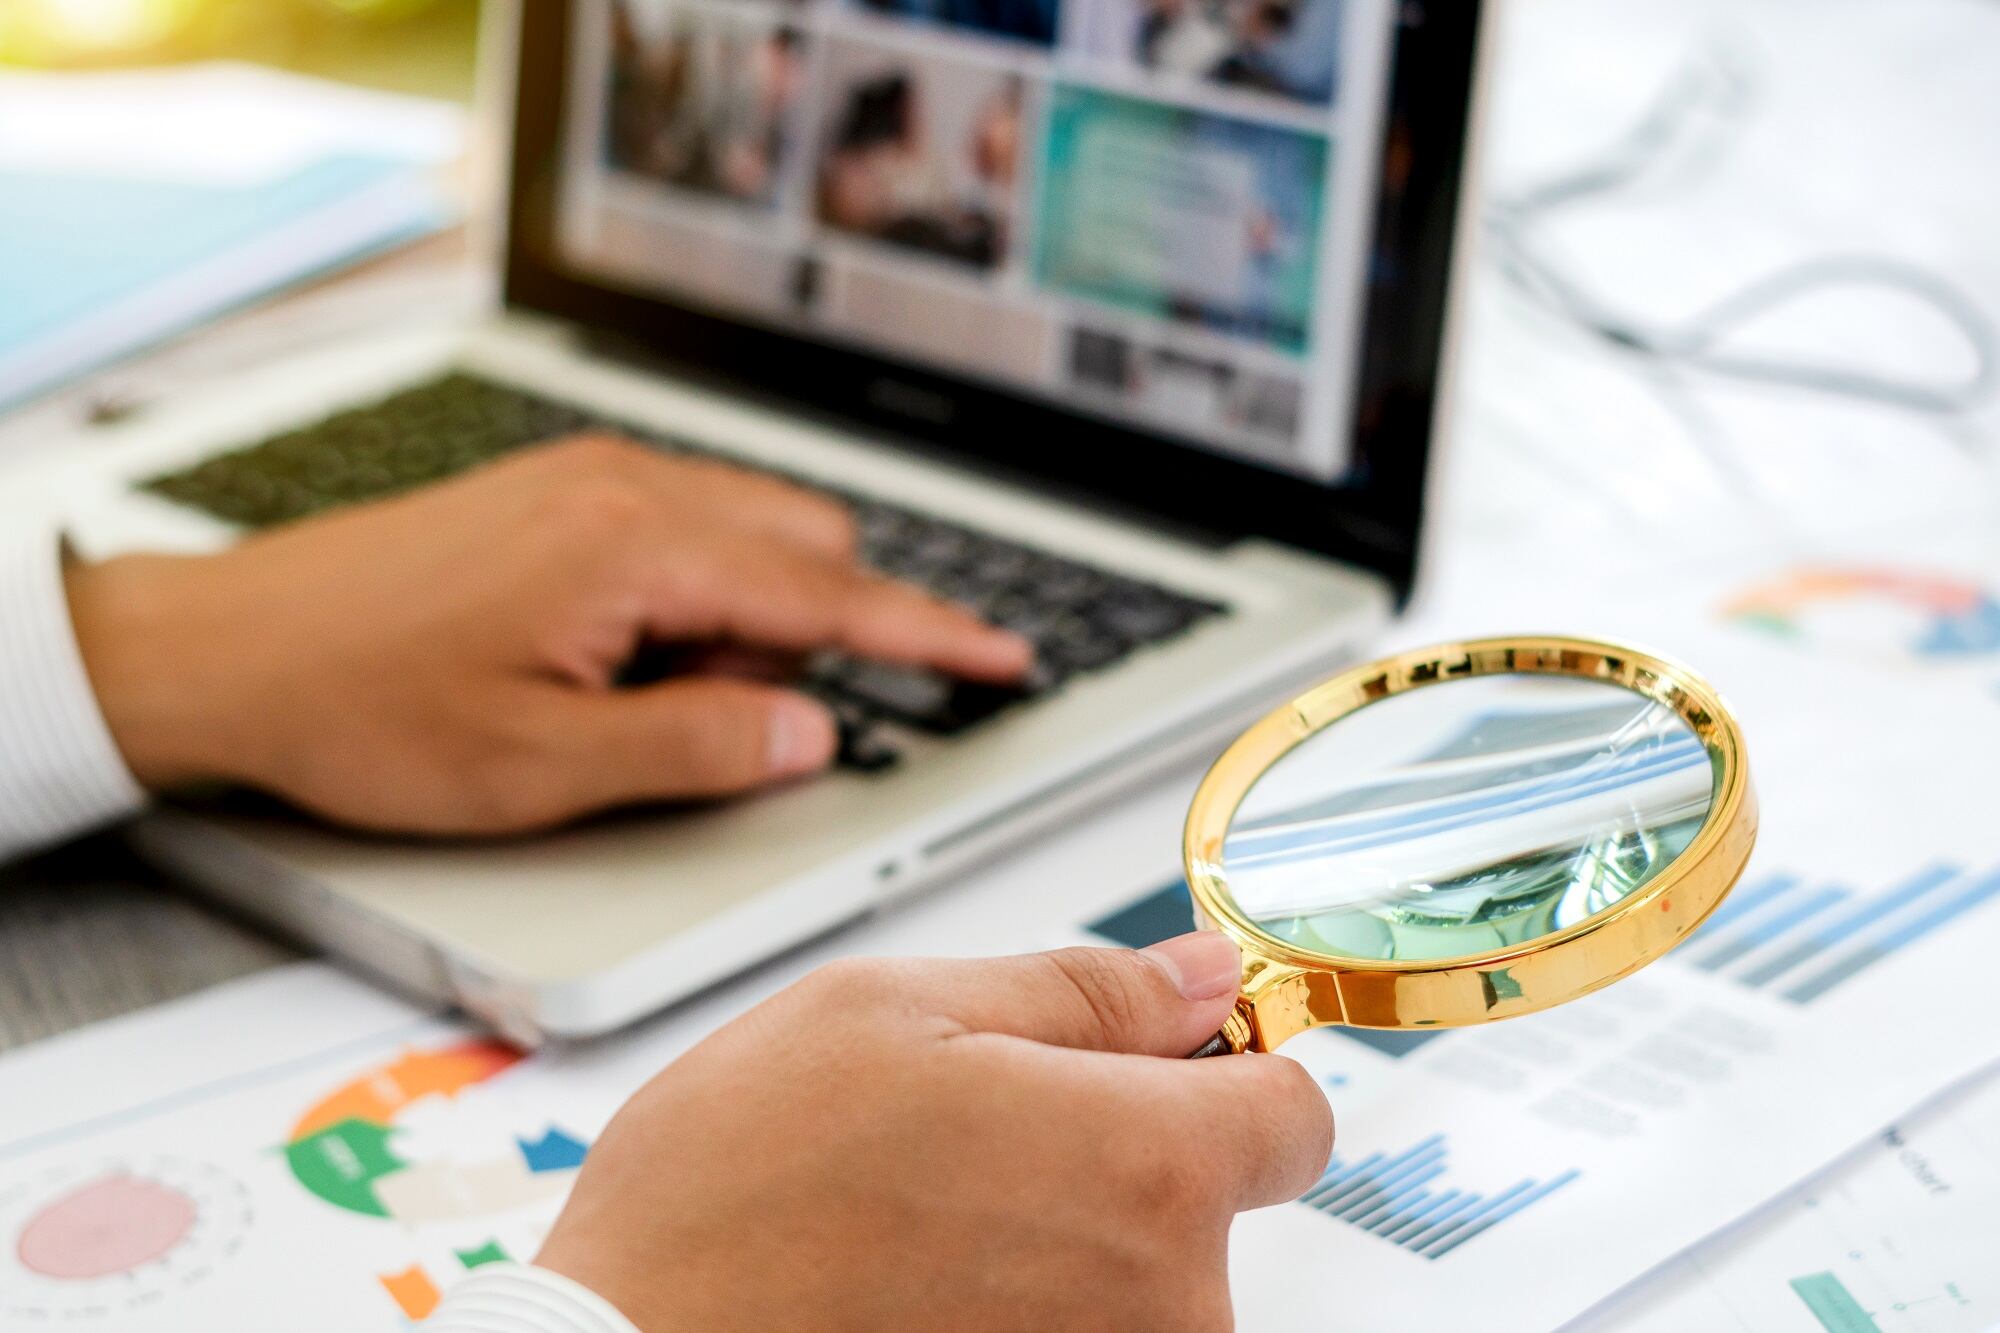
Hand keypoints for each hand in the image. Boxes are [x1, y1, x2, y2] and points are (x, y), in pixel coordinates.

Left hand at [64, 436, 1029, 833]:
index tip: (1004, 659)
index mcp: (635, 548)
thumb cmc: (364, 710)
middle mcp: (626, 487)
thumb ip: (699, 746)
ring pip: (745, 535)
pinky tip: (602, 656)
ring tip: (623, 696)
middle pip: (802, 546)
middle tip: (706, 723)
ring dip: (736, 623)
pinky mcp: (559, 490)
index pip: (828, 594)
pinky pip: (681, 529)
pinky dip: (687, 596)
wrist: (224, 650)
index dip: (928, 636)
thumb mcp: (542, 767)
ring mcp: (589, 479)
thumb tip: (813, 731)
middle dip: (800, 641)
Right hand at [535, 932, 1332, 1331]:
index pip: (1296, 1111)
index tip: (1162, 1061)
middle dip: (1119, 1159)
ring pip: (1141, 1288)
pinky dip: (1023, 1320)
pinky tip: (919, 1300)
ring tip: (923, 1232)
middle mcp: (1163, 1307)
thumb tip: (1200, 975)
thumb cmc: (727, 1204)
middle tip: (972, 1145)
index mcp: (1144, 1166)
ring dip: (1064, 1252)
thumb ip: (1078, 990)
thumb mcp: (887, 1011)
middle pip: (1209, 1206)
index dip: (1228, 1067)